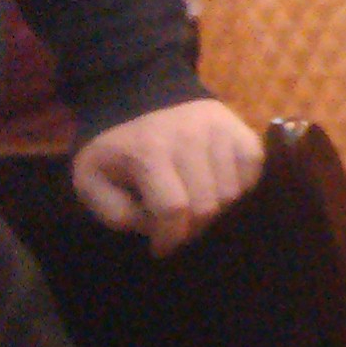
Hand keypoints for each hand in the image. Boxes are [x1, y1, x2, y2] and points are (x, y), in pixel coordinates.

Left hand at [73, 99, 263, 254]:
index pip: (174, 208)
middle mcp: (190, 138)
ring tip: (195, 206)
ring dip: (214, 209)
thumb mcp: (92, 180)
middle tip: (178, 229)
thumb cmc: (116, 148)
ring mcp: (220, 130)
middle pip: (207, 204)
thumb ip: (115, 212)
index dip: (170, 237)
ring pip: (232, 192)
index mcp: (149, 152)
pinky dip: (239, 187)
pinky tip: (217, 186)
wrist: (141, 98)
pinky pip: (253, 168)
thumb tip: (155, 226)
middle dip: (191, 227)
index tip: (161, 249)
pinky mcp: (241, 127)